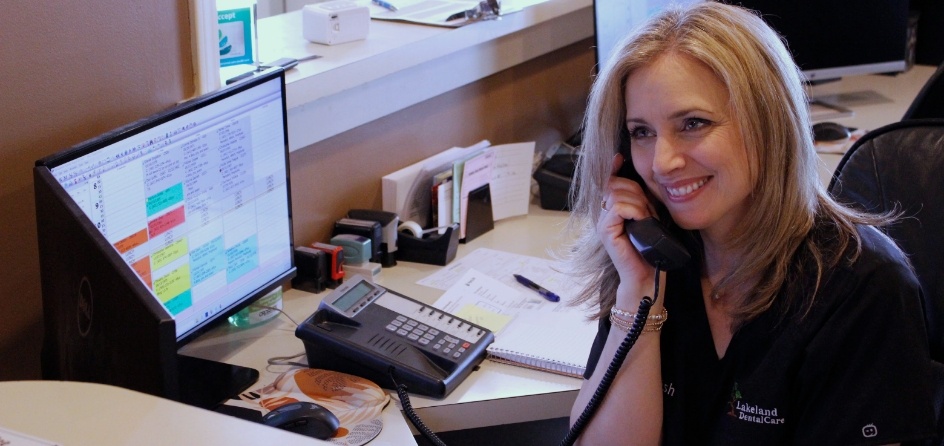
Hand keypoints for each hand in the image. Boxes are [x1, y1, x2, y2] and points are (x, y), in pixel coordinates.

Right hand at [598, 154, 657, 302]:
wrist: (646, 276)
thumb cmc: (650, 249)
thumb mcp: (648, 216)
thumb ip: (641, 199)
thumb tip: (643, 177)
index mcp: (611, 209)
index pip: (608, 180)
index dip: (613, 167)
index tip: (619, 158)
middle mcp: (603, 214)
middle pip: (616, 184)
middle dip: (637, 191)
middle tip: (648, 211)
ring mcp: (602, 222)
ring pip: (617, 193)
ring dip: (638, 202)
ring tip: (646, 219)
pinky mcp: (606, 231)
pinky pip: (619, 207)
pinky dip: (634, 210)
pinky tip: (641, 220)